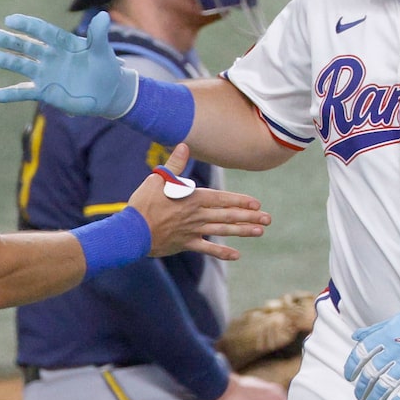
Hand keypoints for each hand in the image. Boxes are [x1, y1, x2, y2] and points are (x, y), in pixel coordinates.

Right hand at [0, 11, 138, 117]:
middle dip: (9, 40)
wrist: (108, 92)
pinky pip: (24, 92)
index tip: (10, 20)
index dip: (26, 25)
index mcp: (62, 42)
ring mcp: (45, 73)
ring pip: (21, 66)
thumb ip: (99, 35)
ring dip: (7, 61)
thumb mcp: (102, 51)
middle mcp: (49, 56)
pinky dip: (10, 94)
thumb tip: (103, 16)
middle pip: (26, 46)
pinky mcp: (44, 91)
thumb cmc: (105, 67)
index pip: (42, 31)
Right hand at [129, 143, 270, 259]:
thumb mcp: (157, 179)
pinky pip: (207, 248)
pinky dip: (222, 252)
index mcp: (192, 198)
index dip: (240, 201)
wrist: (131, 231)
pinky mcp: (186, 244)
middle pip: (227, 215)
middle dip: (249, 216)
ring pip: (222, 230)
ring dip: (242, 231)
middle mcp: (196, 215)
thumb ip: (175, 165)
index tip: (256, 203)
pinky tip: (237, 255)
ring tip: (260, 231)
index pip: (222, 199)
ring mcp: (192, 230)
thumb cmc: (143, 203)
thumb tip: (184, 145)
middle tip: (268, 219)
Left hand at [343, 288, 399, 399]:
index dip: (352, 367)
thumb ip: (375, 330)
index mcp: (387, 335)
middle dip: (362, 387)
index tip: (349, 377)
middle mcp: (395, 350)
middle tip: (359, 396)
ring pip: (386, 385)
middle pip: (372, 372)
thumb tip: (355, 336)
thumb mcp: (396, 320)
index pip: (361, 353)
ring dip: (375, 399)